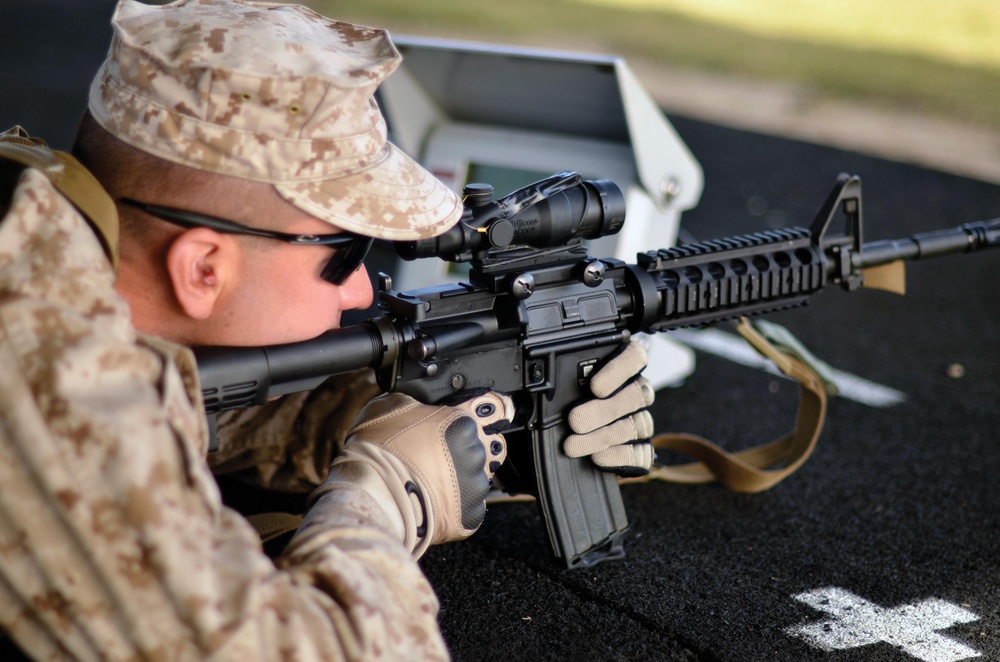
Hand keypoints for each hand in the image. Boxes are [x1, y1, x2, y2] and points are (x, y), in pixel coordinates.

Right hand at [321, 390, 512, 556]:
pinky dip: (453, 506)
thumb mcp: (389, 406)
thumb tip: (416, 403)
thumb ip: (414, 401)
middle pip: (482, 446)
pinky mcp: (471, 515)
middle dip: (465, 449)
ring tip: (427, 481)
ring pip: (476, 478)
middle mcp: (477, 452)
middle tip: (437, 455)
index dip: (484, 411)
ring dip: (458, 479)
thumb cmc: (379, 451)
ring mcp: (476, 485)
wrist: (376, 495)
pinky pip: (468, 507)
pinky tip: (430, 500)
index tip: (483, 416)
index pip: (492, 409)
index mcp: (462, 422)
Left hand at [563, 340, 654, 475]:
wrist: (564, 438)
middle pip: (635, 394)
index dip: (620, 369)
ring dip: (603, 436)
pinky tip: (598, 458)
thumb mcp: (554, 388)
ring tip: (574, 445)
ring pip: (636, 424)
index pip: (634, 357)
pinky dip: (620, 456)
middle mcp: (635, 390)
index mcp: (620, 366)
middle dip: (603, 410)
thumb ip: (551, 384)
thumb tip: (518, 395)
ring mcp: (641, 419)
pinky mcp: (640, 447)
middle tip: (575, 420)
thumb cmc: (561, 403)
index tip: (595, 386)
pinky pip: (642, 452)